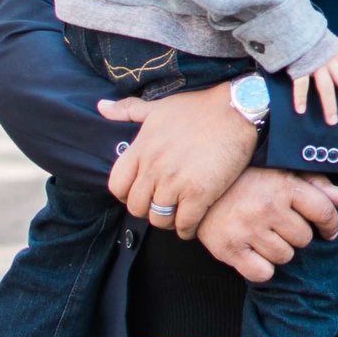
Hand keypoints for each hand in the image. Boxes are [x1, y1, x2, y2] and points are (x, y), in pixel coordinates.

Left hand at [101, 83, 258, 236]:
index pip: (117, 186)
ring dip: (168, 221)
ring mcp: (175, 182)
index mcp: (141, 148)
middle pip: (136, 207)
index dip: (126, 195)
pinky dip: (187, 229)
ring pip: (159, 219)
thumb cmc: (199, 107)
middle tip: (162, 206)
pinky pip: (185, 225)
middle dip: (148, 210)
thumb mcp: (158, 106)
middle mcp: (154, 167)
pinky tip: (193, 224)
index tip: (140, 194)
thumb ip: (128, 110)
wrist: (236, 110)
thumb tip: (101, 107)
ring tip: (178, 215)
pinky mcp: (199, 193)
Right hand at [197, 169, 337, 282]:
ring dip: (277, 250)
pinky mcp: (229, 249)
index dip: (331, 224)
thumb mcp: (281, 171)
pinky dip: (260, 268)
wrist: (197, 186)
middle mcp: (267, 207)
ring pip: (285, 257)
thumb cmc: (245, 179)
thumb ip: (315, 183)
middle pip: (304, 239)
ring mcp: (247, 229)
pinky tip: (252, 251)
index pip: (323, 211)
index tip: (328, 231)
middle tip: (276, 223)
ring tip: (261, 234)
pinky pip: (263, 273)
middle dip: (295, 234)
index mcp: (283, 185)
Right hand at [289, 44, 337, 124]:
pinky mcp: (300, 68)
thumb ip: (336, 44)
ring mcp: (316, 66)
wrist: (291, 29)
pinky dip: (300, 98)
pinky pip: (301, 85)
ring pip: (326, 88)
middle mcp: (330, 60)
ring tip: (332, 122)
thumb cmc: (310, 38)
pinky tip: (301, 110)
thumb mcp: (325, 39)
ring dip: (330, 106)